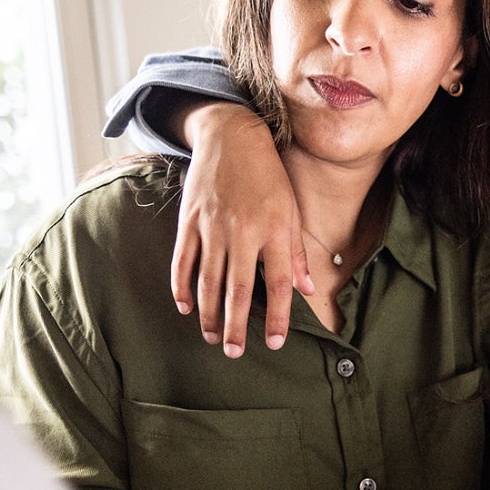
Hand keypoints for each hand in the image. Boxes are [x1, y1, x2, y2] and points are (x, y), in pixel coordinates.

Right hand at [170, 99, 310, 356]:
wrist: (232, 136)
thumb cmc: (268, 175)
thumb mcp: (292, 209)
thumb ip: (296, 252)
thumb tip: (308, 289)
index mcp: (274, 229)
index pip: (277, 283)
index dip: (277, 316)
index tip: (274, 342)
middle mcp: (243, 231)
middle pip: (238, 289)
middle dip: (235, 326)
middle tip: (233, 353)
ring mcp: (212, 226)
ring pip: (208, 280)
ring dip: (209, 313)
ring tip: (212, 338)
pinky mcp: (189, 220)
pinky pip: (183, 260)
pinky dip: (182, 286)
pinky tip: (185, 307)